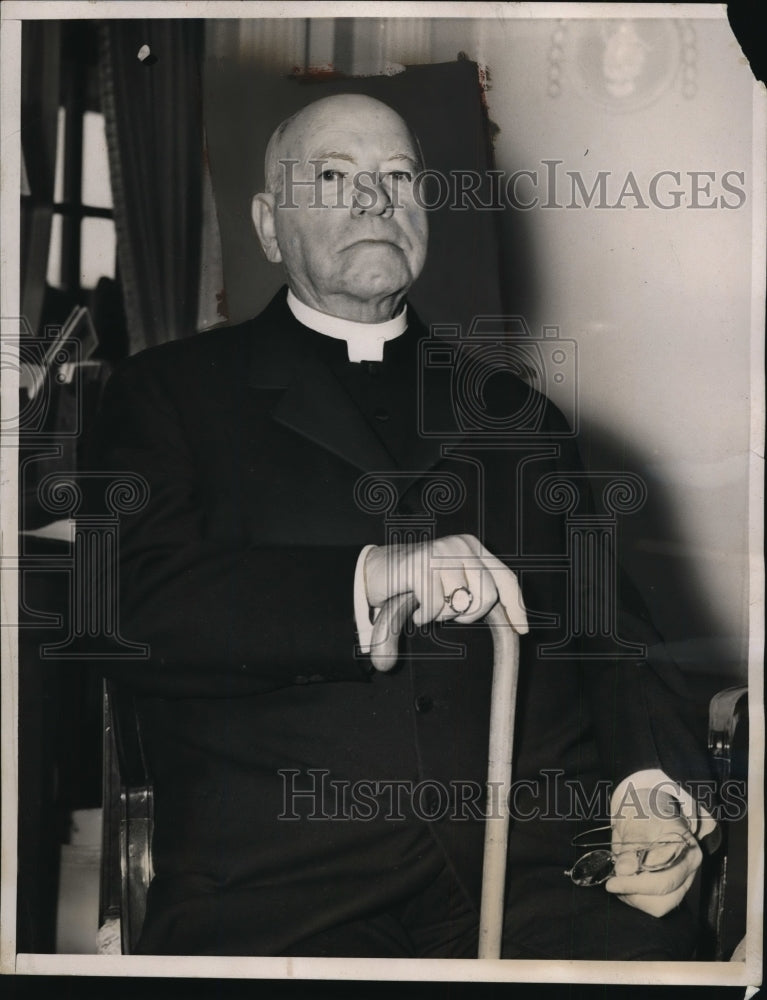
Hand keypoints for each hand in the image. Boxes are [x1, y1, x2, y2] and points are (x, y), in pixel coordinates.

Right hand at [363, 534, 527, 669]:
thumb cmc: (416, 581)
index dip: (516, 606)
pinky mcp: (420, 564)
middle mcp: (461, 545)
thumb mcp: (451, 582)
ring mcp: (440, 552)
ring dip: (441, 614)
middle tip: (449, 613)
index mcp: (473, 548)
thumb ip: (475, 592)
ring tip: (427, 603)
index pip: (505, 578)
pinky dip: (423, 616)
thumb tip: (507, 619)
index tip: (522, 630)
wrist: (375, 570)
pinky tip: (415, 607)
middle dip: (469, 615)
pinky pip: (434, 606)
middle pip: (486, 595)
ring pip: (459, 603)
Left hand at [605, 788, 702, 917]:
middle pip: (664, 895)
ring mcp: (682, 881)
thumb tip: (624, 870)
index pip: (663, 875)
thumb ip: (633, 843)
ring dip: (635, 898)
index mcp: (685, 847)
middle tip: (612, 882)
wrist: (647, 810)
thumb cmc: (644, 812)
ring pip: (661, 905)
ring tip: (619, 880)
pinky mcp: (672, 890)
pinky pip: (656, 905)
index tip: (613, 881)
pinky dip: (637, 899)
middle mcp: (688, 867)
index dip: (635, 883)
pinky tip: (627, 883)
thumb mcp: (636, 820)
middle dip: (634, 891)